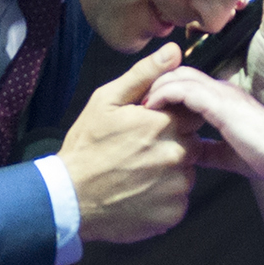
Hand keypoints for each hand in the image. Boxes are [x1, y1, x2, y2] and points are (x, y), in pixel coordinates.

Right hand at [59, 43, 196, 243]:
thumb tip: (173, 51)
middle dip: (173, 144)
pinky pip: (180, 199)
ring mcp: (176, 187)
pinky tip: (141, 192)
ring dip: (171, 171)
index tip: (153, 126)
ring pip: (188, 172)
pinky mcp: (173, 213)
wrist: (69, 198)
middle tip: (142, 151)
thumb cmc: (86, 147)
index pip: (192, 113)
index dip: (173, 118)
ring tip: (139, 173)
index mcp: (162, 124)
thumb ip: (144, 75)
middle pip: (193, 143)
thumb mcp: (106, 101)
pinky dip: (166, 196)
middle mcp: (176, 155)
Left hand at [145, 66, 263, 180]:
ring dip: (155, 87)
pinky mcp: (220, 103)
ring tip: (140, 104)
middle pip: (179, 74)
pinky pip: (184, 89)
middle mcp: (221, 91)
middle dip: (155, 84)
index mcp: (223, 100)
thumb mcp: (228, 154)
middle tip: (137, 103)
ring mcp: (221, 94)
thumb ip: (208, 151)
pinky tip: (152, 107)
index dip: (165, 90)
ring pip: (178, 76)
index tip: (146, 108)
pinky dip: (164, 94)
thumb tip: (189, 154)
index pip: (188, 84)